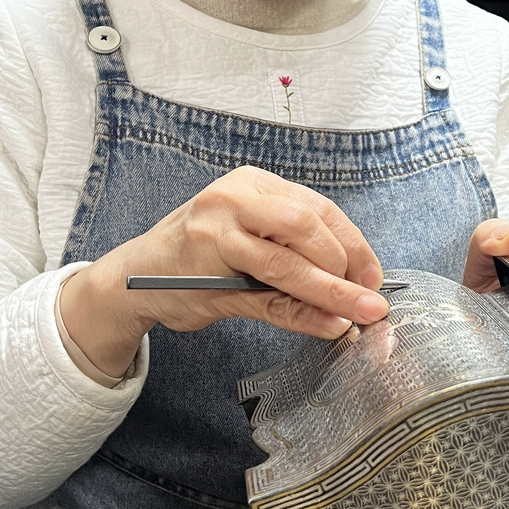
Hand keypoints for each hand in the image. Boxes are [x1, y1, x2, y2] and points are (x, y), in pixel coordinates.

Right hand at [58, 166, 389, 377]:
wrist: (134, 279)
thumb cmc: (199, 260)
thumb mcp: (251, 250)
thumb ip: (298, 262)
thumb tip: (354, 295)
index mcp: (254, 184)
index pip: (319, 208)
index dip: (355, 244)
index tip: (374, 278)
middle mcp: (236, 196)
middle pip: (308, 224)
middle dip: (347, 264)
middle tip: (368, 298)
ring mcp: (217, 227)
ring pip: (289, 259)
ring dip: (331, 290)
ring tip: (360, 313)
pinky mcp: (206, 264)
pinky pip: (266, 293)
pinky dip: (303, 312)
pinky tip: (328, 323)